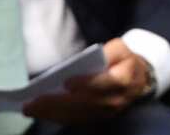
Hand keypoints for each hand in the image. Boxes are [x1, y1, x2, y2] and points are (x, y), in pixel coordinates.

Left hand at [23, 38, 151, 123]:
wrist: (139, 81)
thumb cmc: (124, 61)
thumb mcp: (121, 48)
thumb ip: (109, 51)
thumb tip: (90, 58)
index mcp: (124, 79)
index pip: (104, 83)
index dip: (86, 83)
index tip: (66, 82)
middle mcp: (115, 100)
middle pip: (85, 102)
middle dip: (58, 103)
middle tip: (34, 101)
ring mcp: (106, 112)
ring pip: (77, 114)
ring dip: (52, 113)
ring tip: (31, 108)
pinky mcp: (98, 118)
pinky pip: (76, 119)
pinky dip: (57, 117)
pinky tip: (41, 113)